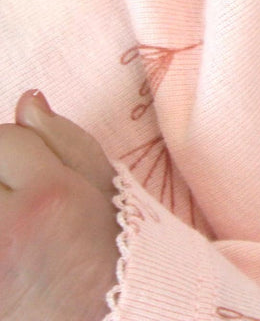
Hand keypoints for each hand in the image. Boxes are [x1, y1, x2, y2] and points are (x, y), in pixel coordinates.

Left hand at [0, 91, 119, 320]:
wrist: (106, 315)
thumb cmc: (111, 249)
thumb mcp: (103, 188)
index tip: (25, 164)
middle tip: (16, 186)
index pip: (3, 138)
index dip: (12, 145)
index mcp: (49, 195)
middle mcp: (8, 226)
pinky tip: (11, 242)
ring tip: (16, 214)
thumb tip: (26, 99)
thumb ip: (63, 139)